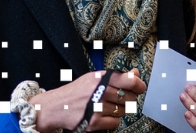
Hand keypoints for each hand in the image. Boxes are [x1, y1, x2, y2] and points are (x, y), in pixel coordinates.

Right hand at [29, 69, 146, 131]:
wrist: (55, 107)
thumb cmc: (76, 92)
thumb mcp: (94, 79)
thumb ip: (116, 77)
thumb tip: (135, 73)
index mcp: (99, 78)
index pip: (128, 80)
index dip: (139, 85)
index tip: (140, 87)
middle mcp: (98, 91)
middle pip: (128, 98)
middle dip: (126, 99)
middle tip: (116, 99)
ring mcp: (96, 107)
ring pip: (123, 111)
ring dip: (118, 110)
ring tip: (105, 107)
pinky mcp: (94, 122)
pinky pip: (115, 122)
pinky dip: (112, 121)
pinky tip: (102, 116)